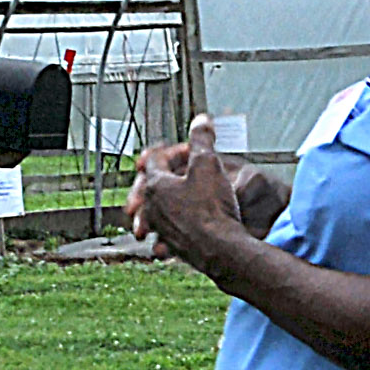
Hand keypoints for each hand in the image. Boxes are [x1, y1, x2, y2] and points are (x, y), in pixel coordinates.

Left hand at [127, 118, 285, 267]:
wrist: (220, 250)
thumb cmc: (211, 208)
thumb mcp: (208, 165)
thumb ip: (202, 140)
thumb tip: (201, 120)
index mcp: (156, 184)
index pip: (155, 159)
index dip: (172, 149)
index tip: (185, 148)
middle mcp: (153, 207)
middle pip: (149, 186)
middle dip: (161, 176)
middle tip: (171, 173)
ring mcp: (162, 228)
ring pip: (155, 211)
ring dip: (166, 202)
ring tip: (173, 200)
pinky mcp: (174, 247)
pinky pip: (167, 233)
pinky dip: (174, 225)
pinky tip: (186, 223)